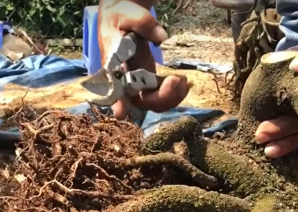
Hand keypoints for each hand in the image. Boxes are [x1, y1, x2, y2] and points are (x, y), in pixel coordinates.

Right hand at [98, 0, 190, 116]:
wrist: (123, 15)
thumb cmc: (121, 15)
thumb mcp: (128, 14)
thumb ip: (143, 24)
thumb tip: (160, 37)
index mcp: (112, 64)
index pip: (113, 86)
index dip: (118, 101)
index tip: (122, 111)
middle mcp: (123, 78)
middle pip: (138, 101)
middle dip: (159, 97)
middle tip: (176, 80)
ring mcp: (137, 82)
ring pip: (151, 103)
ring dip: (170, 98)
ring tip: (183, 82)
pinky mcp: (148, 81)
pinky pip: (161, 97)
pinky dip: (174, 94)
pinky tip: (185, 83)